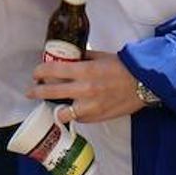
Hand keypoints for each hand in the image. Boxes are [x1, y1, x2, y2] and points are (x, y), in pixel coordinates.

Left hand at [27, 51, 144, 123]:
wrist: (144, 84)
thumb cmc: (122, 67)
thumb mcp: (100, 56)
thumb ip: (83, 58)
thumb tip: (68, 57)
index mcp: (85, 71)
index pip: (53, 71)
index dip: (40, 71)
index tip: (36, 73)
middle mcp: (85, 90)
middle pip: (52, 93)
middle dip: (37, 91)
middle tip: (31, 91)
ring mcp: (90, 107)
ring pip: (63, 112)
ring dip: (56, 107)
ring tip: (52, 103)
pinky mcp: (97, 118)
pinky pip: (78, 118)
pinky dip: (74, 113)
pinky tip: (73, 108)